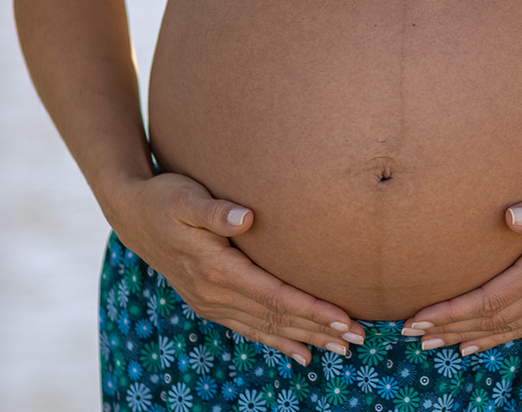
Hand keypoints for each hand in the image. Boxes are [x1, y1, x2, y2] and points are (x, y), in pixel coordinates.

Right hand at [108, 172, 365, 363]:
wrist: (130, 213)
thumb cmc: (165, 199)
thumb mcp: (186, 198)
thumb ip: (216, 211)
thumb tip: (246, 217)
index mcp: (216, 269)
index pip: (275, 295)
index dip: (311, 309)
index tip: (344, 318)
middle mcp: (214, 293)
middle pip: (276, 318)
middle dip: (320, 330)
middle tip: (360, 339)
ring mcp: (210, 302)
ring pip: (266, 328)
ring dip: (305, 340)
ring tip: (342, 350)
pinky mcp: (209, 302)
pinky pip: (249, 329)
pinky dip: (277, 342)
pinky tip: (302, 354)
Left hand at [402, 173, 521, 354]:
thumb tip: (507, 216)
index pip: (491, 299)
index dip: (453, 311)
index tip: (419, 318)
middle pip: (492, 319)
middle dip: (450, 328)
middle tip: (409, 336)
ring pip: (507, 328)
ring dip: (468, 336)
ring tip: (433, 344)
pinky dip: (498, 338)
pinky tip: (477, 344)